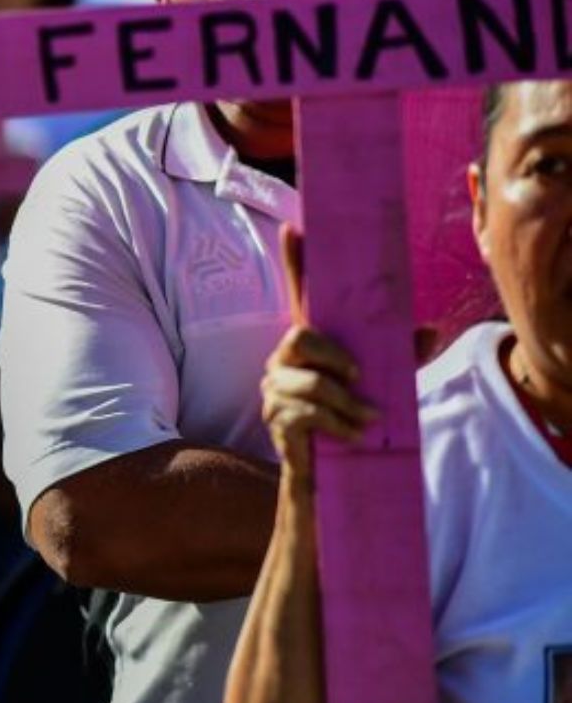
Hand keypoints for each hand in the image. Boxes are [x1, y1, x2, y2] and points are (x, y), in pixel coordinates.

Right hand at [262, 226, 377, 482]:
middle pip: (300, 336)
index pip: (298, 295)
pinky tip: (353, 435)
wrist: (332, 475)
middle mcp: (284, 359)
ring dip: (348, 404)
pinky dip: (340, 423)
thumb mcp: (384, 386)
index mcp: (310, 344)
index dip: (294, 263)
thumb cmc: (354, 421)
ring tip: (366, 421)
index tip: (294, 227)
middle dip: (336, 357)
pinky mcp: (275, 416)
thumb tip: (427, 330)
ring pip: (312, 381)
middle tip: (360, 377)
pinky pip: (308, 410)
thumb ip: (402, 357)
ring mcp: (275, 386)